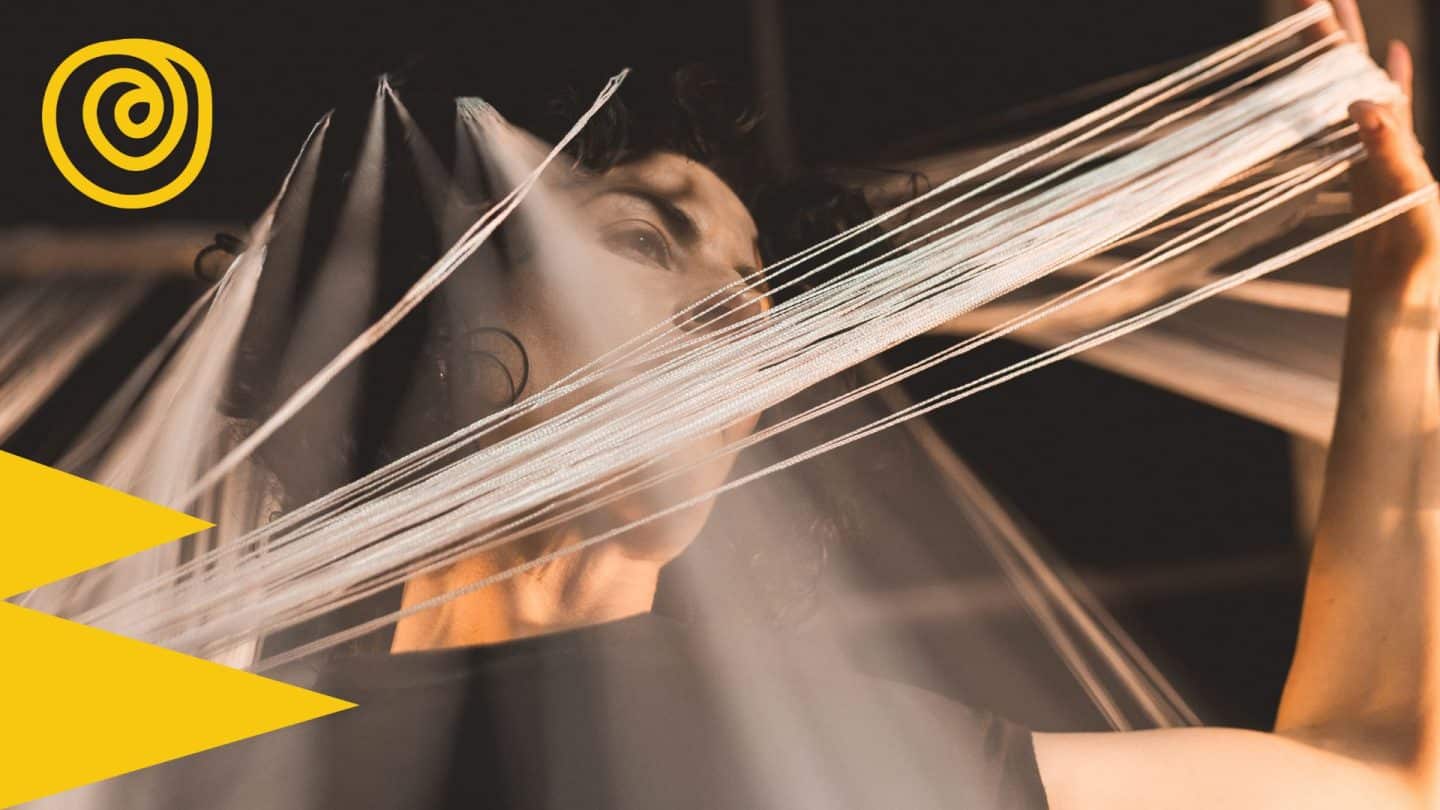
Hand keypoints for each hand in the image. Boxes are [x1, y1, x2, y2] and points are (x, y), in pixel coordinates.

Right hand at [1302, 0, 1439, 292]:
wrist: (1408, 317)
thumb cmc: (1422, 278)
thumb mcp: (1418, 215)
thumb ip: (1397, 159)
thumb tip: (1362, 106)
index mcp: (1406, 153)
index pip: (1380, 88)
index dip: (1355, 47)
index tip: (1335, 8)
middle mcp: (1393, 152)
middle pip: (1360, 83)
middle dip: (1338, 41)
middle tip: (1311, 1)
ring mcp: (1375, 168)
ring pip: (1346, 103)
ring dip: (1327, 68)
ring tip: (1311, 31)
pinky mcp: (1359, 189)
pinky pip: (1341, 139)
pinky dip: (1331, 112)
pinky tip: (1332, 95)